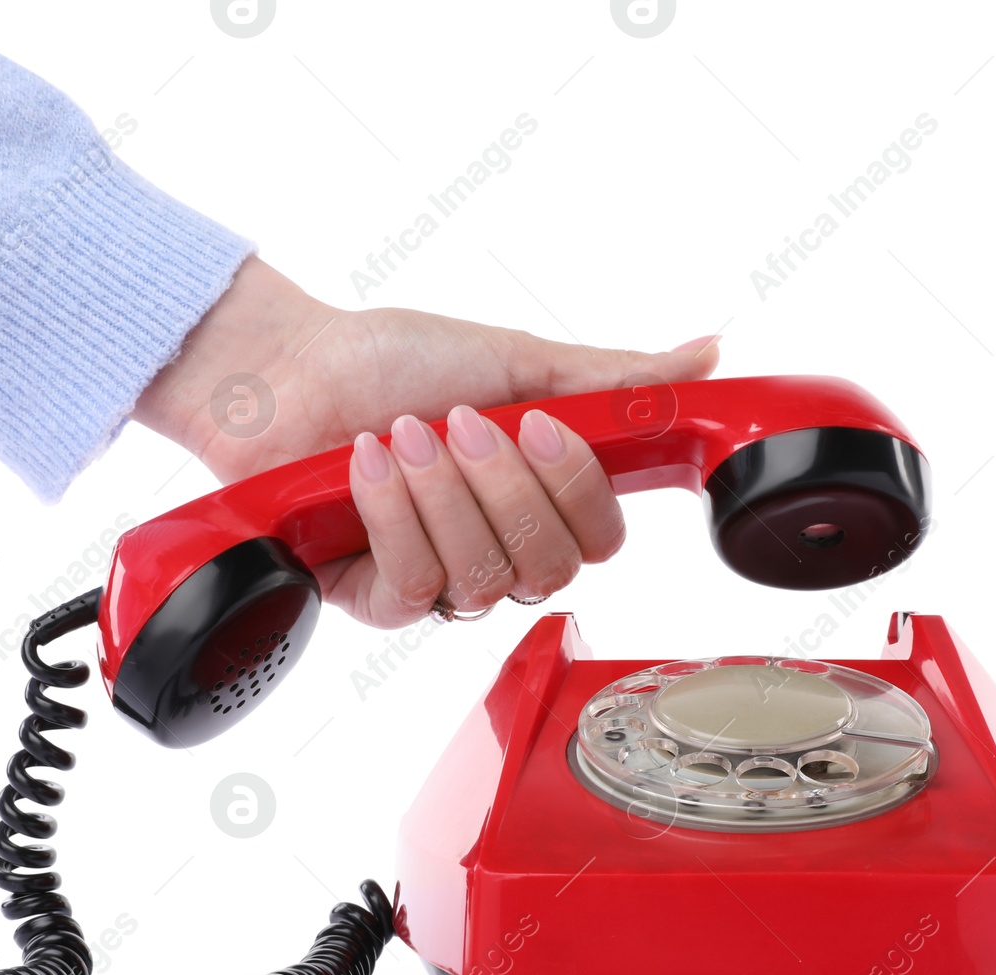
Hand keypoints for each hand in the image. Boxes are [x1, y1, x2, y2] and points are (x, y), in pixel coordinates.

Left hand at [133, 256, 720, 627]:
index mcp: (540, 498)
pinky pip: (416, 584)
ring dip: (441, 494)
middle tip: (457, 424)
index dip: (575, 489)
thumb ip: (610, 379)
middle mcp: (498, 547)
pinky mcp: (380, 598)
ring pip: (483, 577)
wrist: (290, 370)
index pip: (601, 537)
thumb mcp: (514, 360)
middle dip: (500, 487)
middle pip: (549, 567)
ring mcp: (441, 578)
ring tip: (401, 435)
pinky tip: (367, 464)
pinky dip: (392, 513)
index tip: (534, 424)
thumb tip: (706, 355)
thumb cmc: (392, 362)